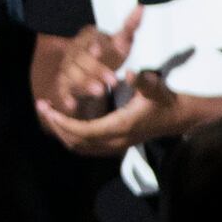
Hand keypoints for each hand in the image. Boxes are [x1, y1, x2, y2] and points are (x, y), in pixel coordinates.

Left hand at [37, 71, 198, 155]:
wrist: (180, 117)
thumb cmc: (165, 100)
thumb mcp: (155, 87)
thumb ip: (143, 81)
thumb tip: (130, 74)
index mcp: (121, 127)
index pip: (83, 131)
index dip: (62, 121)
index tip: (46, 107)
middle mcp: (116, 140)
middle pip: (77, 141)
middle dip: (56, 125)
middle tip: (41, 106)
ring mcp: (117, 145)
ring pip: (81, 147)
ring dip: (62, 132)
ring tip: (48, 112)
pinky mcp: (117, 144)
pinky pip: (88, 146)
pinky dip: (72, 136)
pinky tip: (64, 121)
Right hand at [53, 9, 139, 108]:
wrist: (93, 69)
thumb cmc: (110, 54)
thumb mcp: (121, 41)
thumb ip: (130, 26)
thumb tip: (142, 7)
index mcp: (86, 38)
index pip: (88, 40)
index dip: (93, 46)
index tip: (99, 51)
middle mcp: (73, 52)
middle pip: (79, 60)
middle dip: (94, 70)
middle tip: (112, 81)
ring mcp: (67, 69)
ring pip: (70, 76)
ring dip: (83, 84)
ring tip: (100, 93)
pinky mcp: (64, 84)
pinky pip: (62, 90)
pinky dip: (65, 97)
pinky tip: (72, 105)